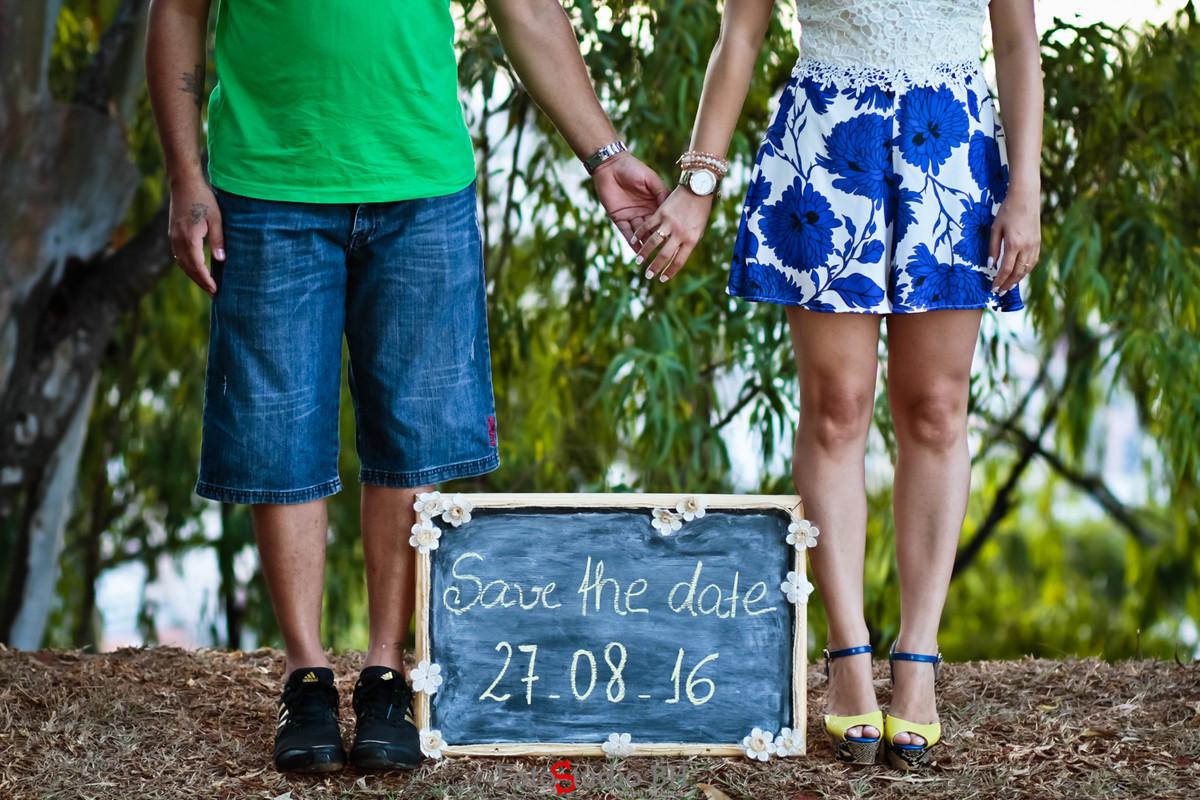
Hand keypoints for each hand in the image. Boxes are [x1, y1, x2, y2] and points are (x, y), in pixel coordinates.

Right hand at [168, 179, 223, 296]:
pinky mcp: (172, 233)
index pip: (197, 266)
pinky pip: (178, 255)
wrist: (183, 183)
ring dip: (193, 275)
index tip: (215, 290)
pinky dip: (187, 265)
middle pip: (188, 268)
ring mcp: (172, 237)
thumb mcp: (216, 219)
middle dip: (201, 282)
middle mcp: (177, 240)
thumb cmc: (203, 199)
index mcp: (189, 238)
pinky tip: (195, 269)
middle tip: (213, 293)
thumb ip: (218, 240)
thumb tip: (221, 260)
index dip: (206, 280)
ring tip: (206, 284)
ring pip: (182, 263)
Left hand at [591, 152, 669, 246]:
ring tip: (653, 257)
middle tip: (666, 254)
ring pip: (640, 234)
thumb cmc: (634, 169)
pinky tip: (637, 251)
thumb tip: (673, 210)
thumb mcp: (652, 180)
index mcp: (654, 203)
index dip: (669, 230)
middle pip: (653, 231)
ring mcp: (631, 216)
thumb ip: (662, 194)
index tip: (678, 240)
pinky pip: (626, 232)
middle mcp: (644, 212)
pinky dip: (631, 242)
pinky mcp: (618, 217)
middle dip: (658, 243)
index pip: (663, 221)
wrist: (611, 165)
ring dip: (645, 246)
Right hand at [631, 185, 715, 281]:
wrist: (698, 188)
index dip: (669, 272)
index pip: (679, 261)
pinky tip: (633, 240)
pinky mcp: (661, 212)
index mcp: (691, 240)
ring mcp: (669, 223)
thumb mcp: (698, 230)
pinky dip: (639, 234)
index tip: (662, 279)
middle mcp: (680, 233)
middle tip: (647, 275)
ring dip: (644, 253)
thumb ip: (688, 243)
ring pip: (653, 242)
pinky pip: (647, 226)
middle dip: (655, 267)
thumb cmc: (700, 210)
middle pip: (665, 255)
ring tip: (638, 261)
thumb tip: (678, 256)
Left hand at [988, 187, 1039, 294]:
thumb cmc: (1007, 211)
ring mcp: (1034, 244)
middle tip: (1000, 292)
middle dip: (1008, 284)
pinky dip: (1026, 270)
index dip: (999, 281)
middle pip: (1018, 272)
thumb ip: (993, 248)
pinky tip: (1019, 274)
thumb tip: (991, 266)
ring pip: (1027, 268)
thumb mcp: (995, 229)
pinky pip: (1033, 261)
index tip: (993, 289)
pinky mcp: (1038, 242)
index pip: (1006, 269)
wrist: (1025, 197)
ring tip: (1009, 286)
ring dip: (1018, 279)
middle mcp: (1026, 246)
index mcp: (1014, 244)